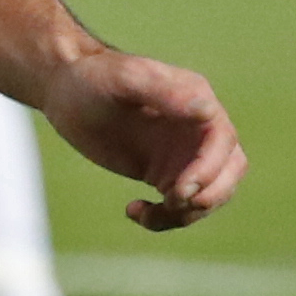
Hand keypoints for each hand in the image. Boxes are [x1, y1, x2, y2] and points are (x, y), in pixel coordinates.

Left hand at [36, 49, 244, 231]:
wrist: (65, 90)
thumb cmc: (92, 77)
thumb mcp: (124, 79)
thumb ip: (165, 92)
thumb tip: (208, 110)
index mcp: (196, 99)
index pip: (224, 142)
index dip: (209, 170)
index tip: (179, 190)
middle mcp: (198, 127)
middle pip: (230, 170)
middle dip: (209, 195)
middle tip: (171, 205)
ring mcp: (184, 151)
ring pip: (210, 194)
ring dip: (186, 213)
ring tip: (144, 214)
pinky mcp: (166, 172)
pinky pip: (183, 205)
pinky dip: (166, 218)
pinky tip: (133, 211)